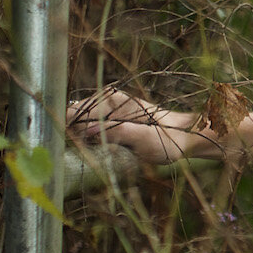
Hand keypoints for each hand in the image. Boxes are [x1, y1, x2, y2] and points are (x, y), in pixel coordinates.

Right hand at [68, 89, 194, 163]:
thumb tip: (86, 132)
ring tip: (91, 152)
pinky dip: (86, 137)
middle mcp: (107, 99)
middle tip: (84, 153)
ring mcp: (107, 107)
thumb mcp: (145, 140)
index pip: (73, 113)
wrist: (183, 136)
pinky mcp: (109, 116)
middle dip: (72, 135)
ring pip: (77, 122)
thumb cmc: (167, 139)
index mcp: (113, 101)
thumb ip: (118, 133)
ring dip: (78, 138)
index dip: (68, 132)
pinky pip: (87, 125)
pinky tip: (96, 148)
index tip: (74, 149)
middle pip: (72, 117)